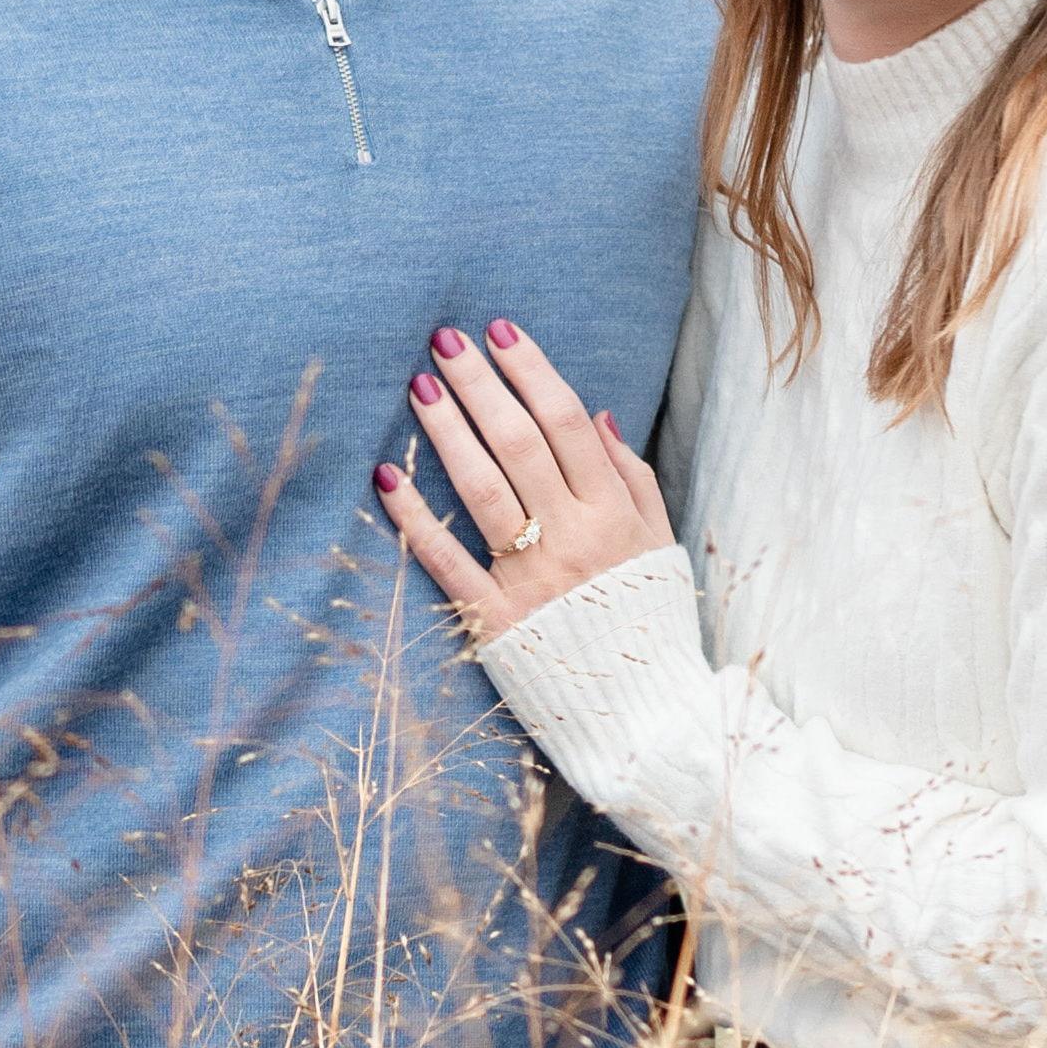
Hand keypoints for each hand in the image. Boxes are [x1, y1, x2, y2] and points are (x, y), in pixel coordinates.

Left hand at [378, 316, 676, 649]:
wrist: (644, 716)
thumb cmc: (648, 622)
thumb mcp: (660, 546)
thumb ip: (632, 478)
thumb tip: (598, 415)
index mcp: (614, 514)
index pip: (566, 423)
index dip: (532, 371)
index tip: (500, 332)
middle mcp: (572, 538)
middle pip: (518, 443)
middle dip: (480, 384)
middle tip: (445, 339)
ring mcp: (531, 579)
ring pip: (482, 488)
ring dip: (447, 431)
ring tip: (419, 384)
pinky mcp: (494, 620)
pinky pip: (446, 560)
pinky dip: (414, 516)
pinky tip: (386, 473)